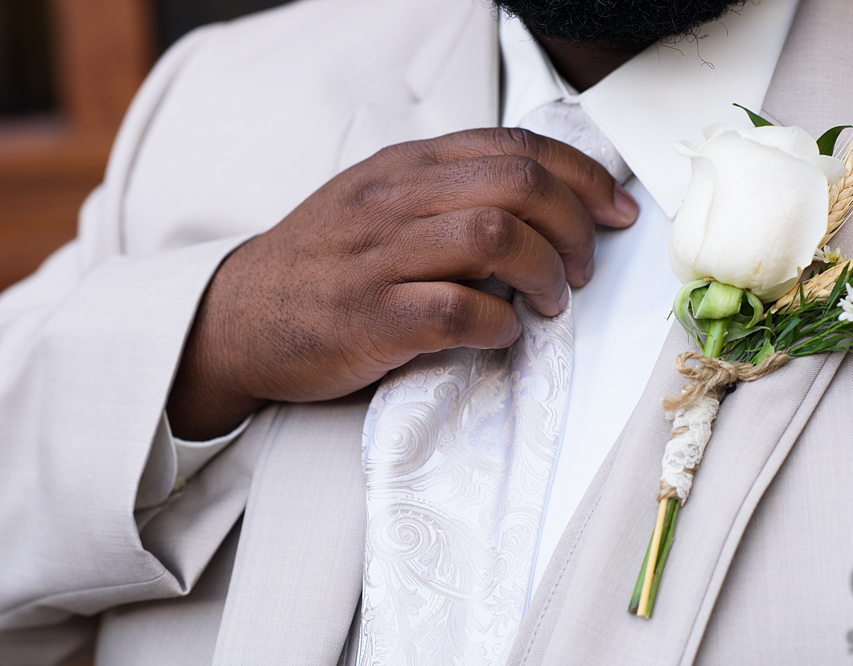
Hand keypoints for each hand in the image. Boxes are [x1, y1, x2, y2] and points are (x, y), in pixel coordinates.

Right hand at [167, 128, 637, 439]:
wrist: (237, 319)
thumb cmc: (323, 265)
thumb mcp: (379, 204)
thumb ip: (448, 195)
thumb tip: (541, 209)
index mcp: (404, 167)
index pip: (514, 146)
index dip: (582, 175)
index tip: (615, 210)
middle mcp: (394, 200)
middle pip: (517, 184)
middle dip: (574, 225)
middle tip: (583, 267)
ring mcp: (378, 257)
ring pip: (494, 237)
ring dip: (545, 272)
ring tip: (551, 302)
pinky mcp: (368, 318)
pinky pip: (456, 311)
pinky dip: (498, 324)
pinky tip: (502, 333)